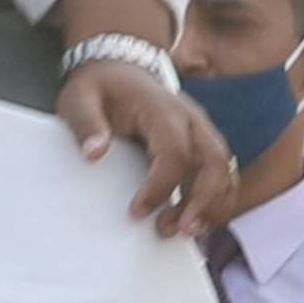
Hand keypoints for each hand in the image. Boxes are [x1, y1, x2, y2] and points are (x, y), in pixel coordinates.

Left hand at [58, 46, 234, 233]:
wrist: (117, 69)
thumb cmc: (98, 88)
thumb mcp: (79, 100)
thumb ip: (86, 125)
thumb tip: (94, 153)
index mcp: (161, 108)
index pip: (174, 151)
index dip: (160, 186)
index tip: (136, 212)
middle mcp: (191, 118)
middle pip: (213, 161)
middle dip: (202, 200)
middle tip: (178, 231)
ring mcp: (201, 130)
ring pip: (224, 169)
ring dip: (213, 204)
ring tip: (188, 233)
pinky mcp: (202, 143)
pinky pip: (221, 173)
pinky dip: (217, 199)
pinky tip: (199, 222)